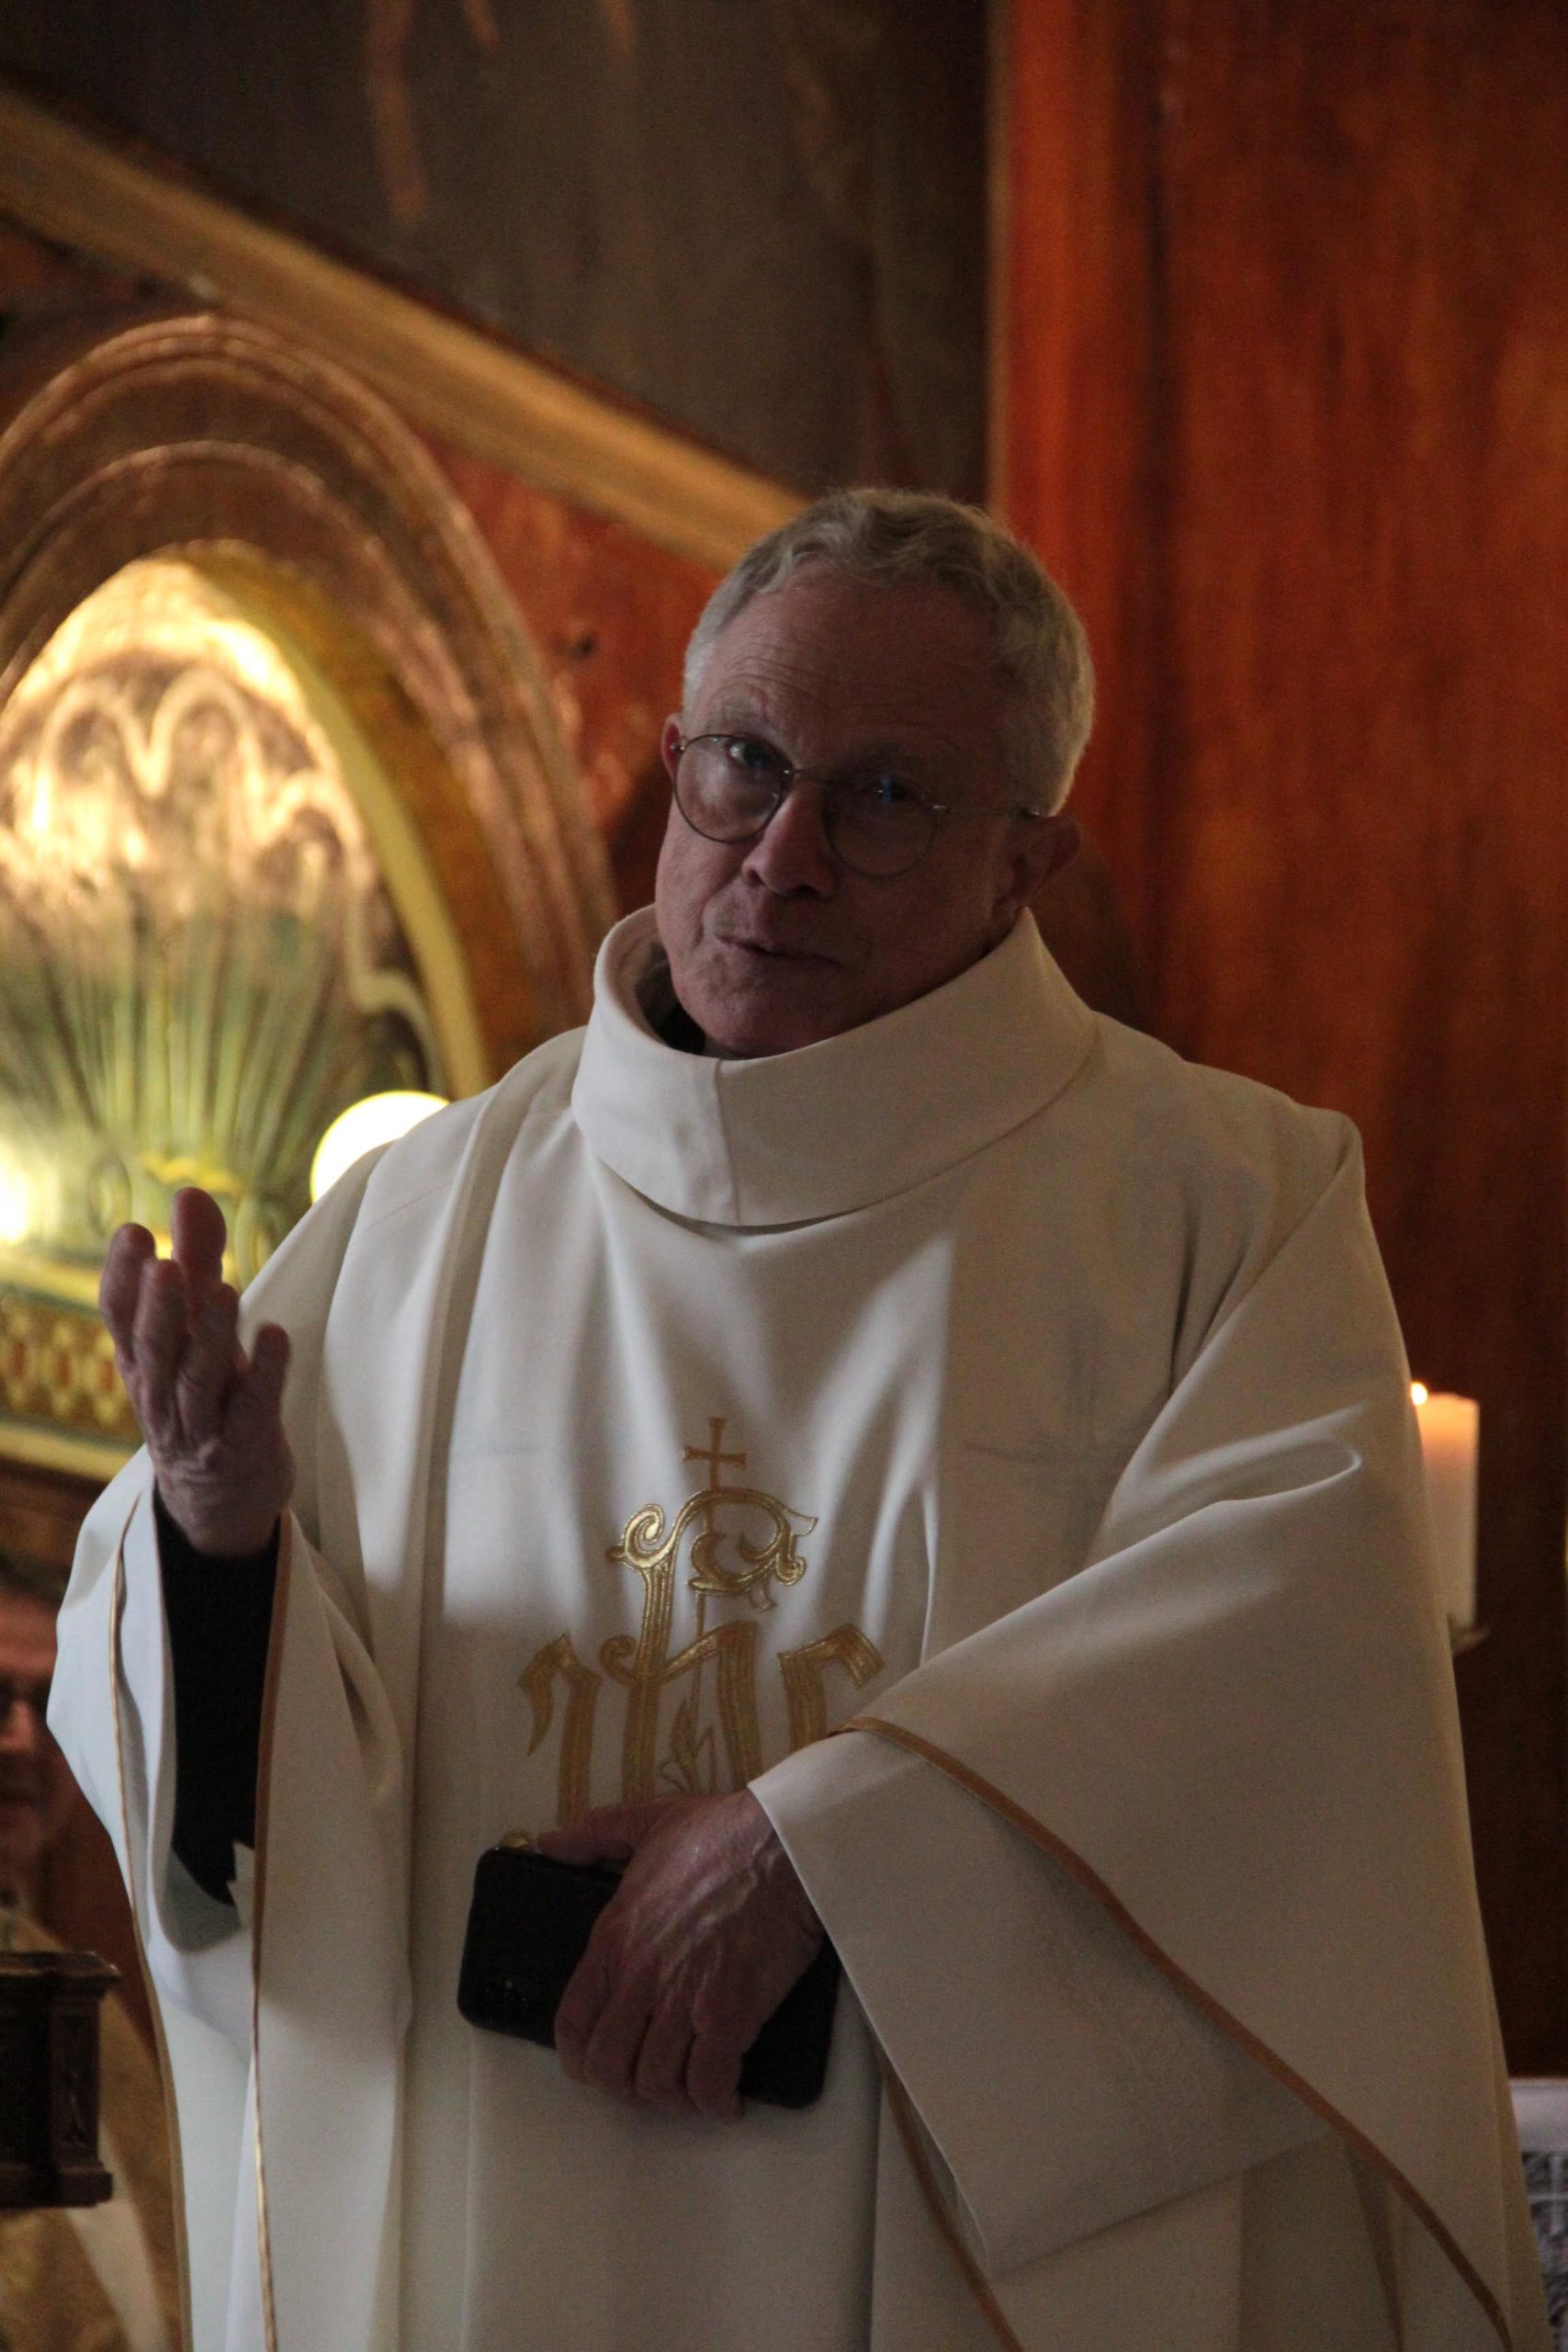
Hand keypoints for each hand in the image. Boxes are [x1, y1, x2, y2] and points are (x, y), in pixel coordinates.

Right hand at [99, 1187, 293, 1556]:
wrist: (218, 1497)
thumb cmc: (205, 1394)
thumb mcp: (195, 1329)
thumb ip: (197, 1259)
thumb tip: (190, 1192)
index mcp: (142, 1362)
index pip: (119, 1318)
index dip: (121, 1277)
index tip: (132, 1232)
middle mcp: (163, 1393)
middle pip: (156, 1349)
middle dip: (160, 1306)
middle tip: (166, 1264)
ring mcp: (202, 1424)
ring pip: (199, 1379)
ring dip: (210, 1334)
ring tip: (221, 1288)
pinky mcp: (245, 1445)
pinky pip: (253, 1409)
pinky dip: (265, 1373)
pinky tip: (276, 1334)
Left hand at [538, 1791, 822, 2122]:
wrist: (782, 1846)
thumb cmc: (721, 1833)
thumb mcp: (647, 1821)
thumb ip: (594, 1835)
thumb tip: (549, 1841)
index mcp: (613, 1939)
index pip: (572, 2024)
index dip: (579, 2058)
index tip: (595, 2066)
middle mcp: (640, 1979)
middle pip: (610, 2066)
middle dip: (624, 2086)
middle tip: (648, 2083)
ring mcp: (683, 2001)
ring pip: (656, 2083)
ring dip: (671, 2098)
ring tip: (689, 2092)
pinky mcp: (729, 2016)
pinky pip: (708, 2084)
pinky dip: (715, 2102)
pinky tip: (726, 2099)